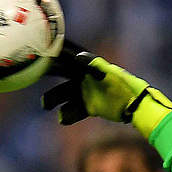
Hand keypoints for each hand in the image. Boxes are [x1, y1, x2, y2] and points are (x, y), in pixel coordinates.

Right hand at [41, 43, 171, 126]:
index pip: (65, 58)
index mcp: (86, 67)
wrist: (136, 104)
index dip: (52, 55)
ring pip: (64, 97)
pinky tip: (63, 119)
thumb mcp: (108, 74)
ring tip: (49, 108)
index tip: (36, 51)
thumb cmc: (123, 84)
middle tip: (35, 85)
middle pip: (60, 79)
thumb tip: (79, 57)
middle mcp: (83, 79)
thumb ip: (94, 66)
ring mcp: (85, 93)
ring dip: (54, 102)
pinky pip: (74, 111)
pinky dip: (68, 116)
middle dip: (48, 80)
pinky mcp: (90, 107)